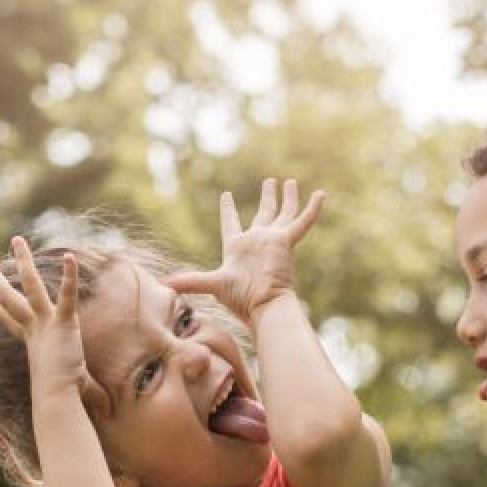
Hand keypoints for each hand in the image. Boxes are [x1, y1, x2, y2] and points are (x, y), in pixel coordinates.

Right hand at [0, 237, 109, 417]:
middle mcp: (34, 328)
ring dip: (23, 262)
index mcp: (32, 340)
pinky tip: (68, 256)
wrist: (57, 397)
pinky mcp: (64, 323)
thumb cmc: (64, 395)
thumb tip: (109, 414)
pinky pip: (67, 295)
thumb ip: (93, 394)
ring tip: (16, 239)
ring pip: (31, 286)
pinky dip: (69, 277)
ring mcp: (46, 323)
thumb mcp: (78, 387)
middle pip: (9, 297)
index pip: (8, 318)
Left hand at [167, 178, 324, 321]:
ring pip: (283, 213)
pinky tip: (321, 194)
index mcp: (238, 248)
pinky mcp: (286, 241)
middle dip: (267, 198)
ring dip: (286, 197)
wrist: (264, 305)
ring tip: (290, 181)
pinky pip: (302, 222)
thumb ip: (191, 281)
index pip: (232, 223)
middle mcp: (257, 241)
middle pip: (264, 214)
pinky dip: (312, 209)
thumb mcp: (213, 284)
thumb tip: (166, 285)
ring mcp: (273, 240)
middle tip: (270, 182)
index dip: (229, 209)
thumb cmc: (240, 299)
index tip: (227, 195)